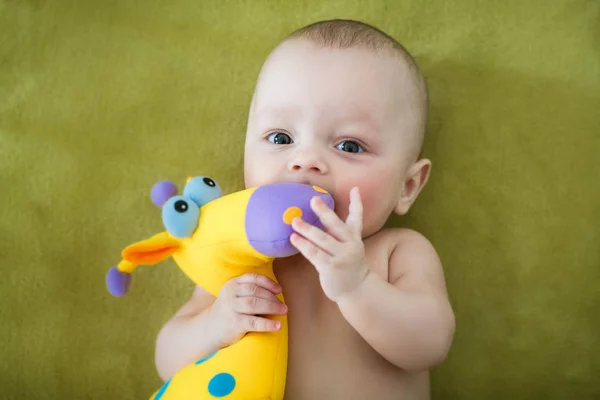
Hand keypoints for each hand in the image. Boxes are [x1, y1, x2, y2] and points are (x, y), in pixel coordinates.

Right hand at [207, 273, 286, 348]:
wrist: (209, 329)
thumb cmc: (229, 311)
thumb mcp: (234, 295)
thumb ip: (250, 291)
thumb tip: (276, 293)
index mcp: (232, 284)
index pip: (253, 278)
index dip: (268, 282)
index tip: (279, 290)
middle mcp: (230, 293)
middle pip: (255, 291)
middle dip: (272, 298)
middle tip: (283, 305)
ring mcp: (231, 308)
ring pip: (255, 304)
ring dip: (272, 307)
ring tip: (284, 311)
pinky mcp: (234, 323)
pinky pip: (254, 322)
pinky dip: (267, 324)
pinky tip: (277, 326)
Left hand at [290, 187, 368, 301]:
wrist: (357, 290)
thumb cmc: (348, 265)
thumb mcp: (350, 246)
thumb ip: (341, 232)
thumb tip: (326, 215)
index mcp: (354, 238)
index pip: (357, 217)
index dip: (356, 203)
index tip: (355, 188)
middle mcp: (350, 245)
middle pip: (336, 225)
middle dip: (324, 212)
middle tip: (313, 199)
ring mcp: (342, 257)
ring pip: (322, 240)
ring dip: (308, 230)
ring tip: (295, 221)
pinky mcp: (331, 267)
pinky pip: (315, 254)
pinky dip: (304, 246)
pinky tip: (294, 239)